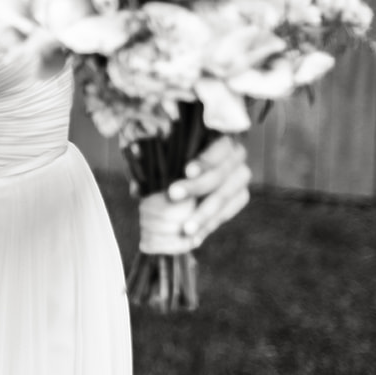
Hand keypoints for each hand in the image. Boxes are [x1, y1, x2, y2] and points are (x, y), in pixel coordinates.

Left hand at [135, 136, 250, 248]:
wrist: (188, 176)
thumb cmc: (171, 157)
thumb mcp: (162, 154)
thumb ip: (153, 159)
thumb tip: (135, 167)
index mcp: (220, 137)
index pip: (218, 147)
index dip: (204, 160)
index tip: (187, 171)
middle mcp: (236, 155)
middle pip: (220, 174)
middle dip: (196, 187)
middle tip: (173, 196)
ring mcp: (240, 177)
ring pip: (225, 197)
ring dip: (204, 214)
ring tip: (186, 229)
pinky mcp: (240, 196)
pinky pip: (227, 213)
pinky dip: (209, 225)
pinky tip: (194, 237)